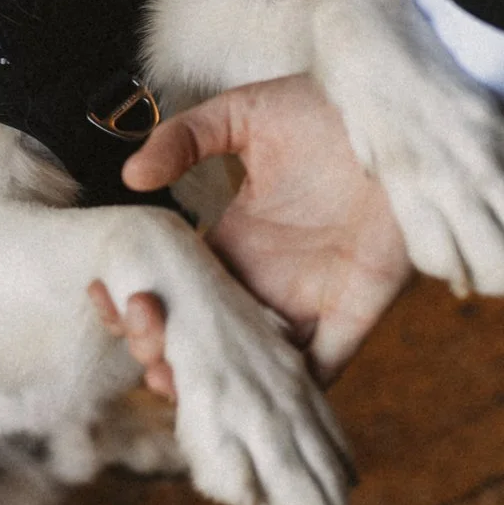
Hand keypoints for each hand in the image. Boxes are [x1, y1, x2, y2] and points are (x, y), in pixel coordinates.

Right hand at [88, 74, 414, 391]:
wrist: (394, 115)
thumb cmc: (322, 110)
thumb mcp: (242, 115)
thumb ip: (184, 139)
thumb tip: (133, 176)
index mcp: (232, 243)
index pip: (175, 289)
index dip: (139, 301)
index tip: (109, 296)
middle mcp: (263, 282)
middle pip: (204, 339)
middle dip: (162, 349)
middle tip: (141, 334)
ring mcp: (307, 302)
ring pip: (253, 366)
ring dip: (213, 382)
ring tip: (172, 377)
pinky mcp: (354, 312)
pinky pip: (322, 369)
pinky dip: (291, 392)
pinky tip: (253, 395)